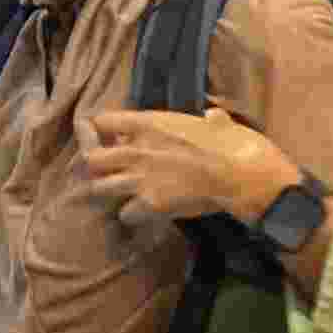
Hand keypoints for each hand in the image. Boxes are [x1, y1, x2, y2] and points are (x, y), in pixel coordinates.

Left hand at [73, 109, 294, 227]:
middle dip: (94, 166)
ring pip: (99, 189)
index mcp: (151, 124)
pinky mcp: (149, 203)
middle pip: (91, 158)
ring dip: (109, 193)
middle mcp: (137, 149)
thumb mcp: (220, 124)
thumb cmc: (235, 146)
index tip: (106, 137)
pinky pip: (125, 214)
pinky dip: (132, 216)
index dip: (100, 130)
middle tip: (102, 172)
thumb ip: (211, 119)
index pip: (103, 121)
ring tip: (119, 196)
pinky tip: (143, 216)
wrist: (241, 175)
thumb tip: (213, 116)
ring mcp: (140, 178)